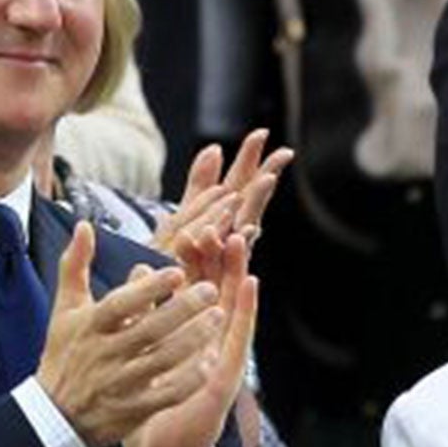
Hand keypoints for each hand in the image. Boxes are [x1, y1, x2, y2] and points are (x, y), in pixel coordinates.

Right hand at [36, 221, 225, 446]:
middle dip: (182, 309)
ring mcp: (119, 384)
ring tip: (220, 317)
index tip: (178, 270)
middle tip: (211, 290)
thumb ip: (75, 266)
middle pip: (148, 330)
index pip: (120, 305)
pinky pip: (166, 394)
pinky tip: (211, 361)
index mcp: (89, 327)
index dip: (148, 289)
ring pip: (162, 360)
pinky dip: (189, 378)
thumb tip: (84, 224)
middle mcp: (104, 354)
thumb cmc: (65, 353)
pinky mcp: (133, 410)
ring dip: (193, 339)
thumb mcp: (65, 309)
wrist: (55, 415)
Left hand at [125, 234, 259, 446]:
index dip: (197, 249)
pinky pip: (239, 337)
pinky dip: (247, 309)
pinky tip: (252, 284)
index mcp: (191, 329)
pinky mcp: (228, 375)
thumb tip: (137, 268)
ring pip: (234, 304)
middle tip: (223, 211)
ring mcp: (223, 355)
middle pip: (220, 285)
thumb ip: (142, 308)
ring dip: (239, 269)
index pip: (197, 280)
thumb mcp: (143, 346)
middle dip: (221, 251)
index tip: (195, 214)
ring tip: (242, 235)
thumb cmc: (153, 398)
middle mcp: (212, 338)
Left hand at [151, 129, 292, 288]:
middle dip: (265, 176)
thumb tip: (214, 147)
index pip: (241, 184)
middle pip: (251, 202)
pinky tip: (246, 228)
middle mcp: (232, 238)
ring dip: (258, 203)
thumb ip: (201, 184)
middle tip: (282, 152)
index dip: (251, 159)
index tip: (261, 132)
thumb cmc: (180, 263)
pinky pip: (229, 261)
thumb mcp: (189, 216)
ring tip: (268, 179)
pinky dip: (238, 245)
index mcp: (227, 219)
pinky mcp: (220, 284)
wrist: (164, 314)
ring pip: (245, 229)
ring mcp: (229, 261)